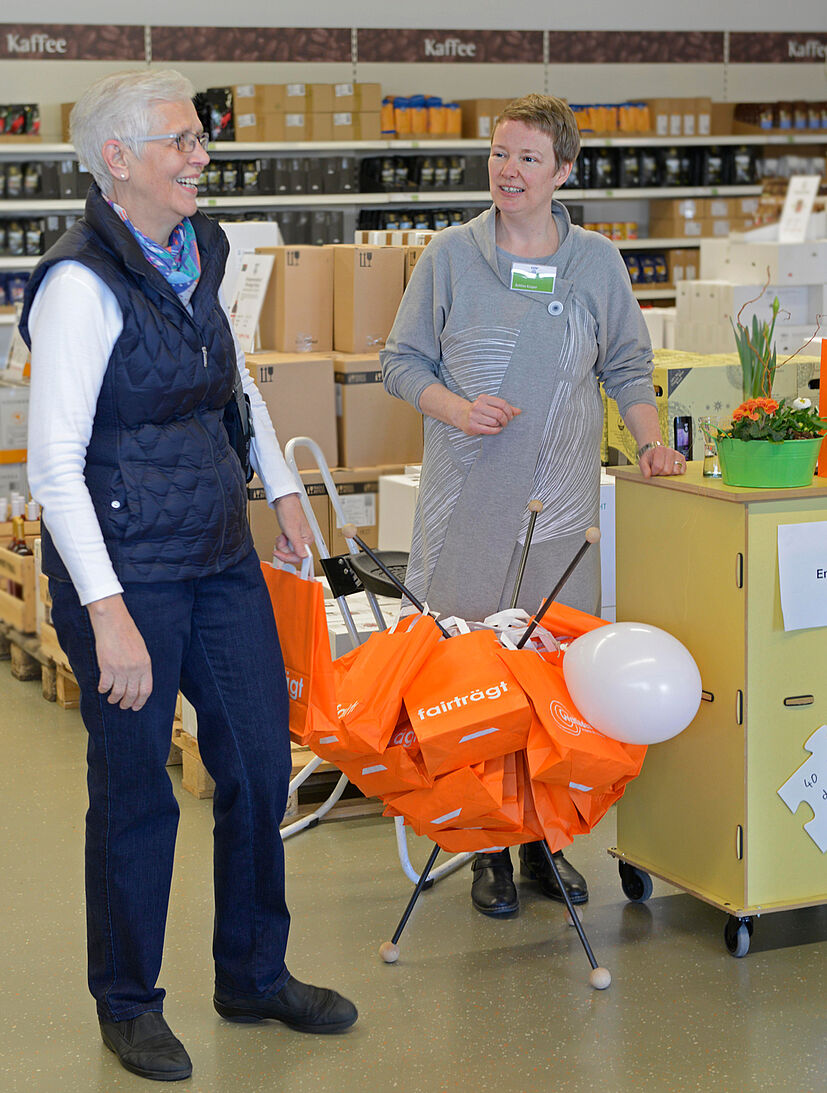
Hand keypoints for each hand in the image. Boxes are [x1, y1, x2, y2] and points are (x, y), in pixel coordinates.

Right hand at [87, 594, 152, 710]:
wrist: (113, 622)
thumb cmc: (127, 633)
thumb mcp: (141, 649)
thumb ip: (141, 666)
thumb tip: (138, 681)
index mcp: (145, 665)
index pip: (146, 690)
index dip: (141, 701)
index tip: (136, 706)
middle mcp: (134, 670)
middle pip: (132, 694)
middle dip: (127, 703)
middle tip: (123, 705)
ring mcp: (120, 669)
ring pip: (118, 693)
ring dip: (114, 699)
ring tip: (112, 699)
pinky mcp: (107, 667)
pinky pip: (105, 685)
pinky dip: (103, 690)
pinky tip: (102, 689)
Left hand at [273, 493, 313, 563]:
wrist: (284, 502)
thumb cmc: (289, 511)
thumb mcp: (292, 531)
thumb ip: (298, 545)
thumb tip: (304, 556)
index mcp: (308, 540)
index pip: (300, 557)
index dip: (288, 557)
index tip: (279, 555)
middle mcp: (304, 540)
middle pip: (292, 554)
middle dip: (283, 548)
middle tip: (282, 539)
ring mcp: (298, 538)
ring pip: (288, 550)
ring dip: (282, 543)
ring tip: (282, 534)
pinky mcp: (293, 536)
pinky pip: (286, 544)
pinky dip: (282, 540)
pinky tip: (282, 534)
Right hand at [457, 394, 521, 435]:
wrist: (462, 415)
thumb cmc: (480, 410)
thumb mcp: (491, 405)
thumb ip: (505, 408)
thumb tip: (519, 411)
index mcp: (483, 398)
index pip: (502, 404)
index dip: (510, 412)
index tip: (511, 416)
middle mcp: (478, 406)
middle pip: (499, 414)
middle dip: (506, 420)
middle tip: (506, 422)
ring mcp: (474, 416)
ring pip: (495, 422)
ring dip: (499, 425)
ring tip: (498, 424)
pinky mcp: (472, 426)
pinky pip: (490, 430)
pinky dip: (496, 430)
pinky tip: (497, 429)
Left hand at [639, 443, 686, 477]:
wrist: (655, 451)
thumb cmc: (650, 458)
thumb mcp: (643, 461)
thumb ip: (644, 468)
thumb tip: (647, 476)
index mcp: (660, 449)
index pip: (658, 466)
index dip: (654, 472)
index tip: (652, 471)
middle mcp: (670, 451)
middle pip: (667, 470)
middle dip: (661, 473)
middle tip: (658, 470)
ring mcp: (677, 454)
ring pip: (676, 470)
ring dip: (669, 473)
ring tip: (664, 469)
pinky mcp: (682, 459)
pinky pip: (683, 469)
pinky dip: (678, 472)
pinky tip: (672, 470)